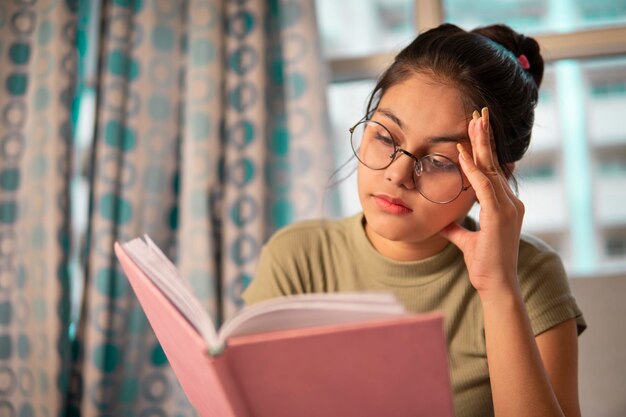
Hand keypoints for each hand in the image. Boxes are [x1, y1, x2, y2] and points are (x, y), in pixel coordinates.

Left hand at [439, 108, 524, 298]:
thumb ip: (456, 228)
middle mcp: (509, 202)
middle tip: (478, 113)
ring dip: (480, 144)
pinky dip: (472, 169)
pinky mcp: (499, 216)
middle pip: (494, 163)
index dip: (484, 149)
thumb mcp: (465, 241)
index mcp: (503, 205)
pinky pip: (483, 186)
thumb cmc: (484, 264)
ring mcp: (507, 208)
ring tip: (473, 121)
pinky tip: (462, 153)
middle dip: (485, 137)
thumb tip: (444, 222)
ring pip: (491, 168)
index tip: (475, 129)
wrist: (496, 285)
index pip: (492, 170)